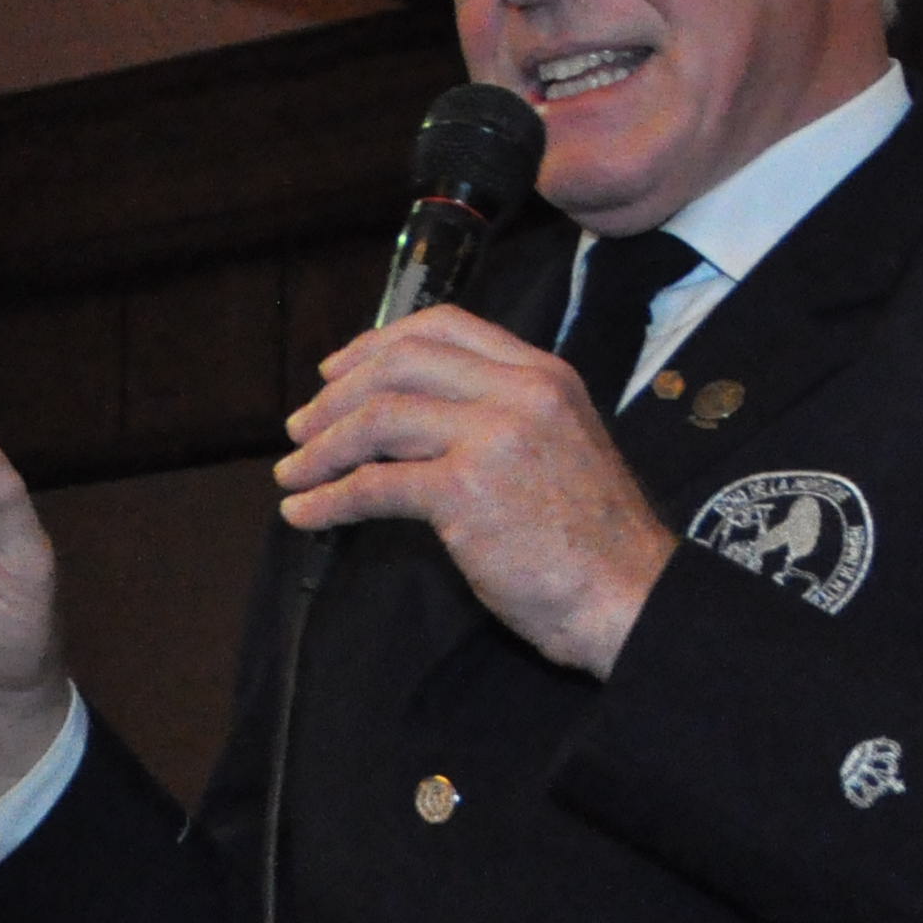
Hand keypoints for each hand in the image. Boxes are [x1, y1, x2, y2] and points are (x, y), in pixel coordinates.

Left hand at [272, 308, 678, 676]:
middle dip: (336, 395)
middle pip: (399, 365)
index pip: (445, 327)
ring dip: (322, 448)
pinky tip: (305, 515)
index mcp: (542, 373)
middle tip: (300, 428)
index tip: (337, 372)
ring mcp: (493, 436)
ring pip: (378, 418)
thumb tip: (412, 425)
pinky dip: (329, 500)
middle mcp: (519, 391)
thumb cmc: (593, 539)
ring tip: (292, 473)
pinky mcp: (466, 490)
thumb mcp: (558, 446)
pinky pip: (374, 485)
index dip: (376, 344)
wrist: (630, 594)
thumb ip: (500, 419)